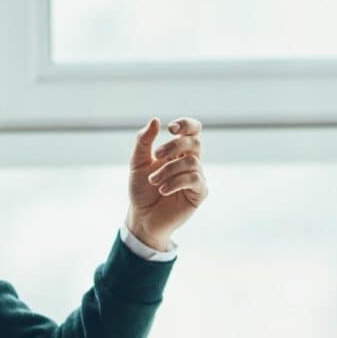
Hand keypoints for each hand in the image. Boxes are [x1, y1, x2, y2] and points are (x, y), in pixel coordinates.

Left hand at [127, 117, 207, 250]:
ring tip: (154, 181)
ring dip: (169, 169)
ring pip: (192, 162)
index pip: (193, 131)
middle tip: (157, 155)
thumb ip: (144, 141)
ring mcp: (196, 178)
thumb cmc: (141, 190)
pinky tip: (163, 190)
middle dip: (175, 146)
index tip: (171, 128)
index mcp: (178, 152)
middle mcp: (190, 162)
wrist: (142, 217)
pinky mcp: (199, 193)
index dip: (186, 124)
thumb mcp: (137, 163)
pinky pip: (194, 180)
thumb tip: (156, 120)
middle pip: (195, 143)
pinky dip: (176, 182)